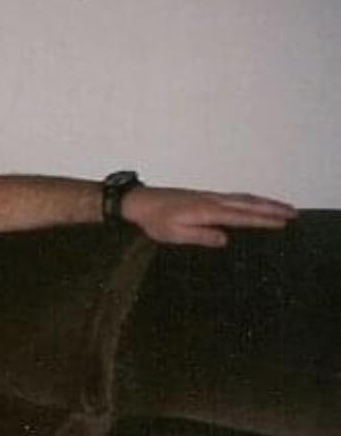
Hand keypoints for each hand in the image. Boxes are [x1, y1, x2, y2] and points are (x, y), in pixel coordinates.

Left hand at [123, 187, 297, 247]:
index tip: (282, 224)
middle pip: (248, 204)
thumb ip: (200, 236)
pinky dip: (251, 199)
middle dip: (272, 208)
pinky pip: (235, 197)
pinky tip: (256, 203)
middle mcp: (212, 201)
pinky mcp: (206, 196)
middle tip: (294, 213)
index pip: (241, 217)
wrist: (140, 202)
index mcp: (206, 211)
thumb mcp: (174, 234)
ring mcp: (210, 196)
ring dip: (264, 202)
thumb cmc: (155, 221)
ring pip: (243, 198)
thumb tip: (225, 239)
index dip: (262, 220)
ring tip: (284, 208)